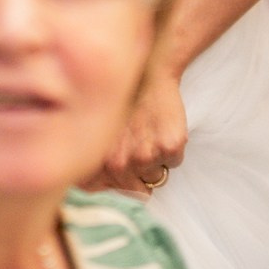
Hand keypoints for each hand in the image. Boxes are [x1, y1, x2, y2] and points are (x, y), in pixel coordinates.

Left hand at [89, 70, 186, 196]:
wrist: (148, 75)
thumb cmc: (124, 104)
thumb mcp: (100, 134)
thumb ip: (95, 165)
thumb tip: (93, 191)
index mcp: (99, 161)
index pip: (104, 194)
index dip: (114, 187)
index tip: (119, 173)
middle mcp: (119, 163)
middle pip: (137, 190)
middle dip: (138, 173)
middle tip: (138, 144)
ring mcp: (145, 157)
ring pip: (156, 177)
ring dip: (156, 162)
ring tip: (149, 135)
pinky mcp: (169, 148)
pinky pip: (175, 163)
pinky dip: (172, 151)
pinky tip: (162, 129)